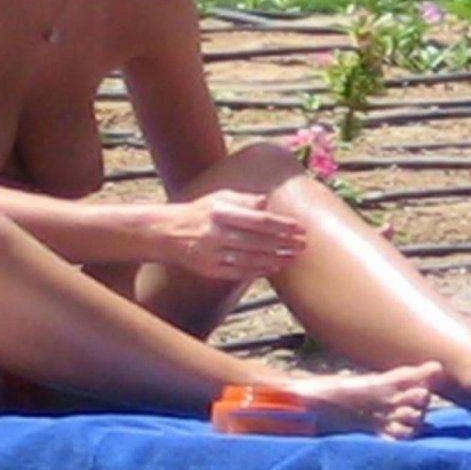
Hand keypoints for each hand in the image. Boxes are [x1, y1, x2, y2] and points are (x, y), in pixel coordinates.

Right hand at [159, 189, 305, 279]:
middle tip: (302, 245)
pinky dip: (258, 270)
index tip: (299, 228)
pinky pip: (239, 272)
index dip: (281, 225)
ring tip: (292, 257)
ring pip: (250, 258)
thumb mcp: (219, 197)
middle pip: (257, 240)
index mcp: (220, 212)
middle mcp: (216, 233)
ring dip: (274, 258)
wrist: (167, 233)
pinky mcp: (209, 269)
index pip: (258, 220)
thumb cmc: (200, 212)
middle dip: (283, 243)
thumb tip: (267, 202)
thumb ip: (245, 200)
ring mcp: (212, 253)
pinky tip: (273, 267)